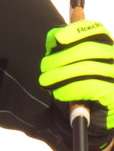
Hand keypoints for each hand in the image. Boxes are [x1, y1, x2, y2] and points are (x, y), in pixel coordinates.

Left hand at [40, 19, 113, 150]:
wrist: (93, 120)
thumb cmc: (79, 89)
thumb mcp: (68, 65)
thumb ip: (62, 49)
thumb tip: (56, 36)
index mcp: (106, 47)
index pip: (96, 30)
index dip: (76, 31)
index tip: (58, 39)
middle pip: (87, 49)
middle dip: (59, 58)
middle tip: (44, 68)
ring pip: (86, 68)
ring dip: (60, 75)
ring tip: (46, 82)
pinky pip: (90, 87)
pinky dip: (69, 89)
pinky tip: (59, 93)